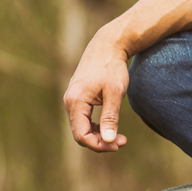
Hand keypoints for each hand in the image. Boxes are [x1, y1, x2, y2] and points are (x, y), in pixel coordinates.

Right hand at [63, 33, 130, 152]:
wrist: (107, 45)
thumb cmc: (112, 67)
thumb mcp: (115, 93)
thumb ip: (110, 117)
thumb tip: (109, 140)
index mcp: (75, 101)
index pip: (81, 135)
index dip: (99, 145)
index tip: (118, 145)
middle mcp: (69, 101)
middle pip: (80, 133)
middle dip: (100, 141)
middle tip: (122, 142)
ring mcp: (72, 99)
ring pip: (81, 127)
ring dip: (98, 135)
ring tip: (119, 137)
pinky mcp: (77, 97)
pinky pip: (82, 118)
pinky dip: (95, 126)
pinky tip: (109, 126)